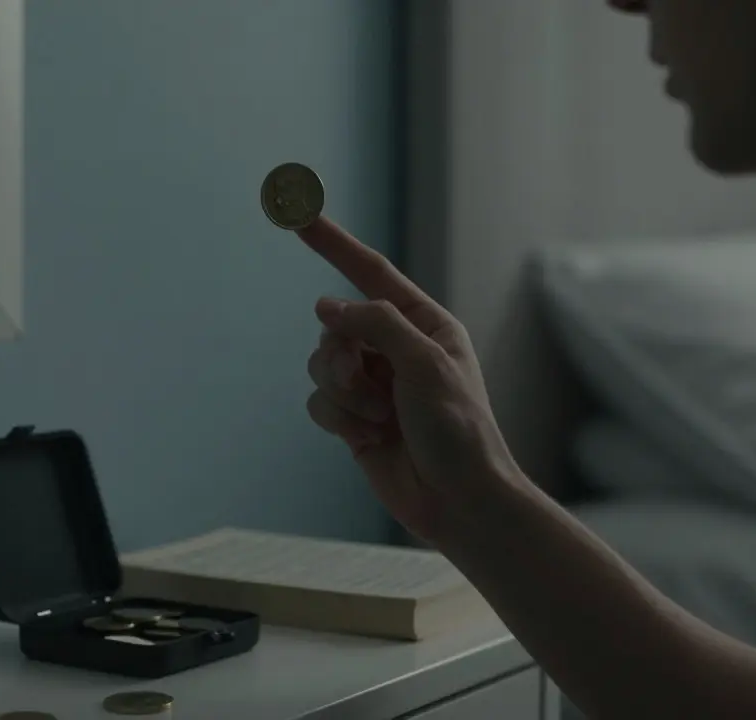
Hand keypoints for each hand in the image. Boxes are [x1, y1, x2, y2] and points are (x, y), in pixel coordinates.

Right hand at [299, 217, 520, 544]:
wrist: (459, 502)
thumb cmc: (458, 430)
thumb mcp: (425, 363)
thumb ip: (375, 324)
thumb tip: (327, 308)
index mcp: (423, 324)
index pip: (368, 272)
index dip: (332, 242)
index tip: (297, 213)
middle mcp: (395, 348)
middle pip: (335, 327)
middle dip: (344, 359)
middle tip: (375, 391)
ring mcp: (373, 384)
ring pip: (321, 364)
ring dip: (344, 394)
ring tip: (378, 419)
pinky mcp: (354, 419)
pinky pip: (320, 401)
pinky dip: (338, 418)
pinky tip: (367, 438)